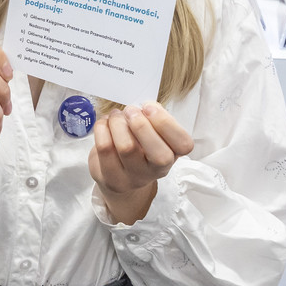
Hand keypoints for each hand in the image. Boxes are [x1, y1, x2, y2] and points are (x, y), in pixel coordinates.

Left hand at [89, 102, 194, 224]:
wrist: (119, 174)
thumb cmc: (140, 145)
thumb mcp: (153, 132)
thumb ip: (153, 119)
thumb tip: (143, 108)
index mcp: (173, 154)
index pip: (183, 145)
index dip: (166, 122)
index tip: (148, 107)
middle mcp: (158, 170)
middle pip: (158, 154)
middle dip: (141, 125)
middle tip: (130, 110)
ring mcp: (135, 178)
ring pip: (127, 148)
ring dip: (118, 122)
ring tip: (116, 115)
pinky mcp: (112, 179)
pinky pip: (105, 148)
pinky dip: (102, 128)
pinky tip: (105, 124)